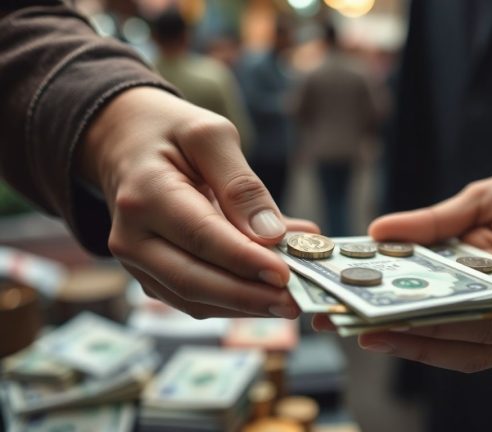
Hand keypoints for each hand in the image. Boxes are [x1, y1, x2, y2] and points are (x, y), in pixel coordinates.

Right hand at [78, 87, 317, 318]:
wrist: (126, 144)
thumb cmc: (171, 134)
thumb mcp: (210, 136)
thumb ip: (241, 184)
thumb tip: (271, 233)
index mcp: (145, 195)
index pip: (201, 237)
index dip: (244, 260)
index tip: (285, 274)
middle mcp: (132, 237)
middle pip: (193, 281)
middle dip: (248, 297)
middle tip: (295, 302)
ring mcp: (137, 263)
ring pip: (193, 301)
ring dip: (244, 306)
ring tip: (290, 300)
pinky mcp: (152, 277)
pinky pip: (194, 300)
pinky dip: (234, 301)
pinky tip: (269, 291)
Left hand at [315, 162, 491, 371]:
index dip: (441, 330)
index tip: (393, 324)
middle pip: (463, 344)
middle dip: (407, 338)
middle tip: (352, 326)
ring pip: (454, 340)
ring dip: (404, 333)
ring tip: (349, 320)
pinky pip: (454, 316)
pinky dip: (418, 312)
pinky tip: (380, 298)